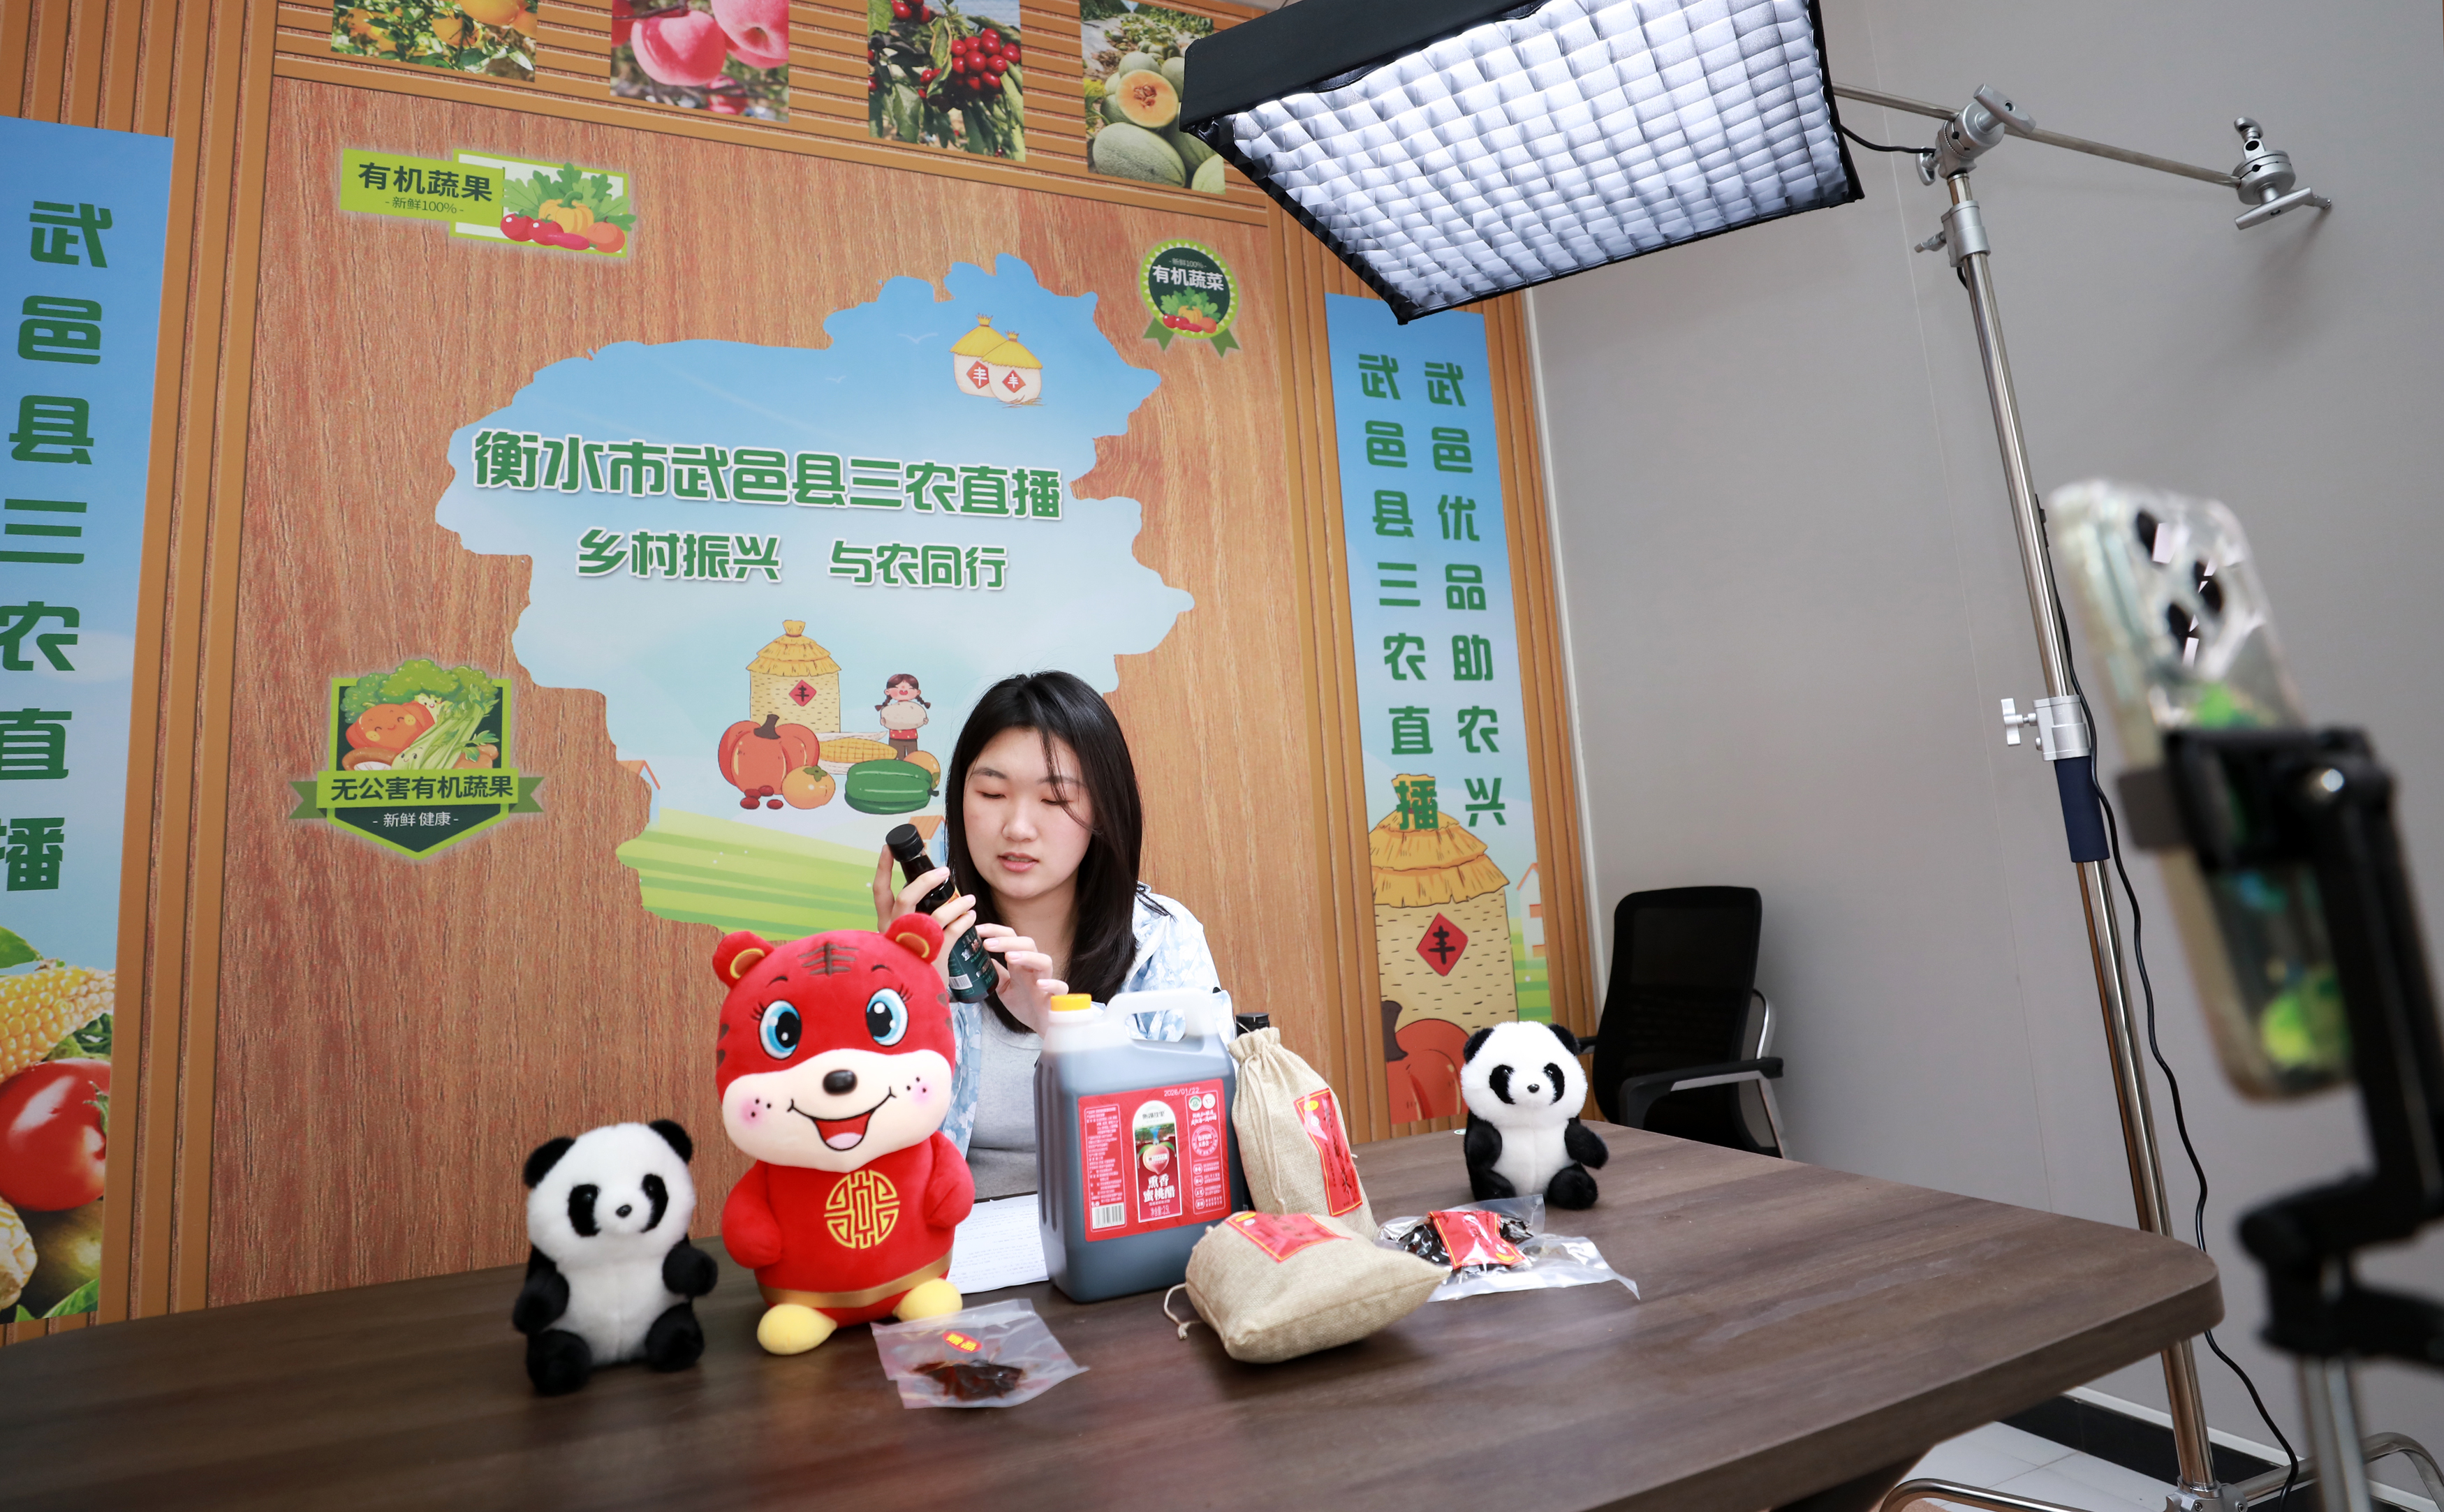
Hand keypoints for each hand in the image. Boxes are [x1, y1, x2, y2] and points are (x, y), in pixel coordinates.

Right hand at [872, 847, 977, 981]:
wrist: (916, 1003)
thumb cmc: (912, 965)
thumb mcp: (904, 940)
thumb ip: (912, 917)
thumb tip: (929, 891)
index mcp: (885, 927)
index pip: (880, 892)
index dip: (883, 867)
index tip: (889, 846)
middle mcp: (894, 934)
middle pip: (905, 898)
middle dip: (925, 880)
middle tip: (944, 871)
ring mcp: (912, 946)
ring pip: (934, 915)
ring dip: (956, 903)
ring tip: (969, 899)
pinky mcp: (932, 957)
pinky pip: (952, 932)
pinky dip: (964, 921)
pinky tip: (972, 916)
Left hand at [975, 923, 1066, 1034]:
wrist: (1041, 1025)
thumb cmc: (1025, 1004)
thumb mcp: (1004, 987)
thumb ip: (996, 973)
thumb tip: (982, 958)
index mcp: (1021, 964)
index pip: (1011, 939)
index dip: (995, 931)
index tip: (978, 930)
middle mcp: (1034, 968)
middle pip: (1027, 944)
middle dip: (1007, 941)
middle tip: (988, 943)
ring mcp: (1046, 981)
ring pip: (1044, 961)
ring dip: (1027, 956)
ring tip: (1009, 957)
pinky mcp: (1056, 997)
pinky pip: (1059, 987)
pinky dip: (1051, 983)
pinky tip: (1040, 984)